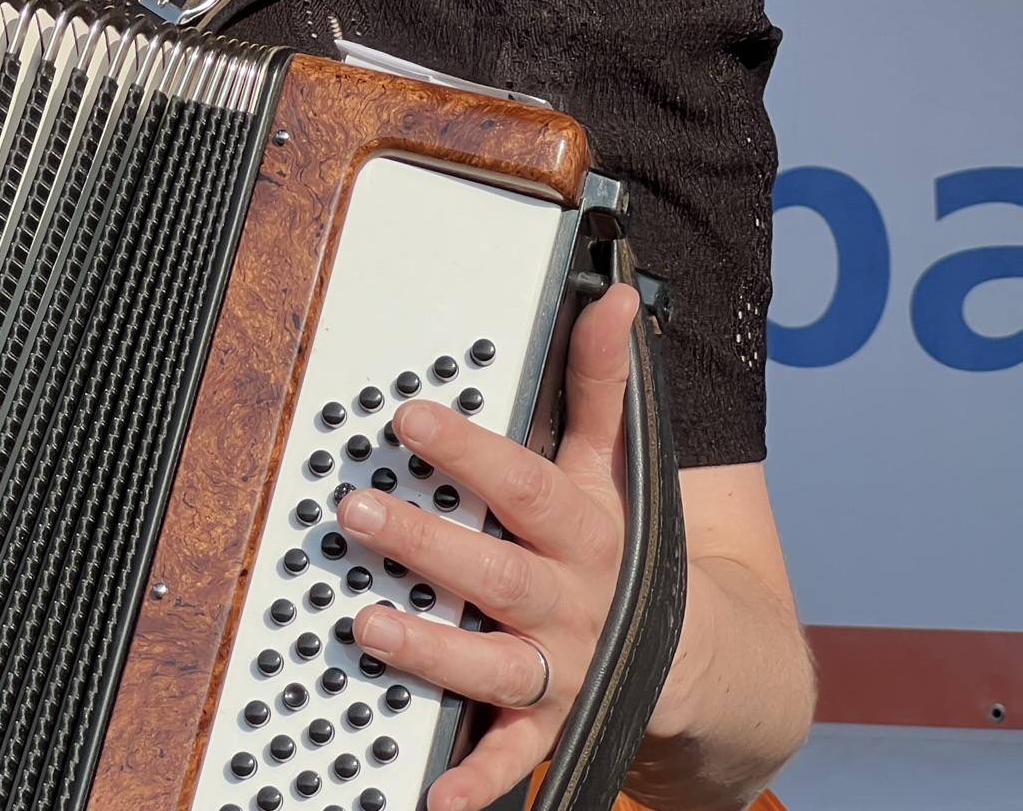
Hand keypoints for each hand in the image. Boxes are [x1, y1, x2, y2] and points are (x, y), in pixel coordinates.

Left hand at [338, 282, 638, 810]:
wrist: (702, 662)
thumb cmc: (627, 544)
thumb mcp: (617, 464)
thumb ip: (603, 384)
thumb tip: (610, 296)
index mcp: (582, 530)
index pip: (523, 484)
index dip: (469, 450)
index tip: (411, 417)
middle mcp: (569, 601)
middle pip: (494, 572)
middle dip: (425, 543)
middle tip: (355, 511)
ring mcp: (557, 669)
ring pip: (490, 662)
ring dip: (429, 650)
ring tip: (364, 625)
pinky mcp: (544, 727)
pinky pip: (508, 760)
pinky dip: (472, 784)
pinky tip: (428, 794)